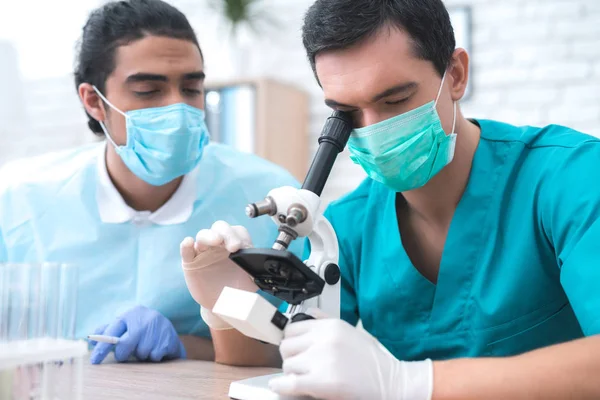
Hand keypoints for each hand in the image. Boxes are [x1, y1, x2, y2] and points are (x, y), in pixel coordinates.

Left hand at [90, 305, 184, 364]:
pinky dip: (154, 356)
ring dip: (142, 355)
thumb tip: (90, 339)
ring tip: (146, 347)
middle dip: (123, 354)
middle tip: (126, 354)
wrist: (168, 329)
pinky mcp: (169, 337)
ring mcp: (159, 327)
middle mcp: (145, 318)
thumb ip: (108, 330)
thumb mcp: (126, 325)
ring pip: (141, 352)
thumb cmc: (141, 328)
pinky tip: (156, 348)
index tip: (94, 361)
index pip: (112, 330)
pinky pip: (154, 356)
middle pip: (125, 345)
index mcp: (131, 314)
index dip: (102, 347)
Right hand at [180, 221, 258, 327]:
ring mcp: (204, 252)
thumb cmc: (238, 290)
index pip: (237, 232)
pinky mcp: (190, 262)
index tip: (243, 247)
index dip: (240, 236)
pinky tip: (189, 243)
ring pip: (203, 235)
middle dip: (227, 233)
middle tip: (233, 246)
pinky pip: (187, 250)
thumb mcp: (251, 282)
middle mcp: (219, 245)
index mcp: (235, 246)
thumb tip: (265, 271)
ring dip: (209, 236)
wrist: (224, 306)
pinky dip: (186, 245)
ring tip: (215, 241)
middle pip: (220, 228)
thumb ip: (256, 273)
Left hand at [269, 316, 433, 399]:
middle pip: (287, 346)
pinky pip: (289, 383)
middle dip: (290, 357)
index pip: (292, 328)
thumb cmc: (373, 360)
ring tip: (303, 377)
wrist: (391, 381)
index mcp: (330, 326)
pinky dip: (281, 387)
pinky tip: (282, 387)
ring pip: (287, 365)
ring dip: (292, 373)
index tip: (295, 350)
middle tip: (299, 366)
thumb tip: (308, 313)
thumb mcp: (350, 330)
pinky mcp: (322, 382)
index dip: (292, 341)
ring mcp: (322, 360)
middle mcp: (324, 340)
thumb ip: (326, 320)